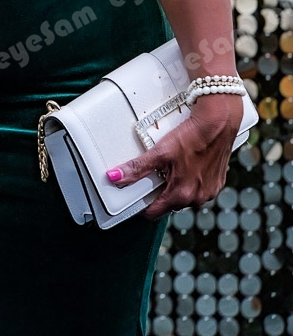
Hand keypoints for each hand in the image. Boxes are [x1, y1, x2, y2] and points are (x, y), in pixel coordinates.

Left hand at [106, 93, 243, 219]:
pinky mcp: (217, 181)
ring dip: (176, 185)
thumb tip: (116, 176)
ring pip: (185, 195)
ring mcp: (209, 191)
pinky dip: (190, 179)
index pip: (154, 212)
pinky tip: (187, 164)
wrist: (219, 123)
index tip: (134, 197)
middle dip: (159, 192)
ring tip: (170, 166)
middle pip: (169, 203)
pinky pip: (199, 186)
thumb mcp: (160, 152)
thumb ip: (137, 167)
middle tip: (152, 175)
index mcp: (182, 195)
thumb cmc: (193, 137)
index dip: (141, 205)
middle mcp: (197, 198)